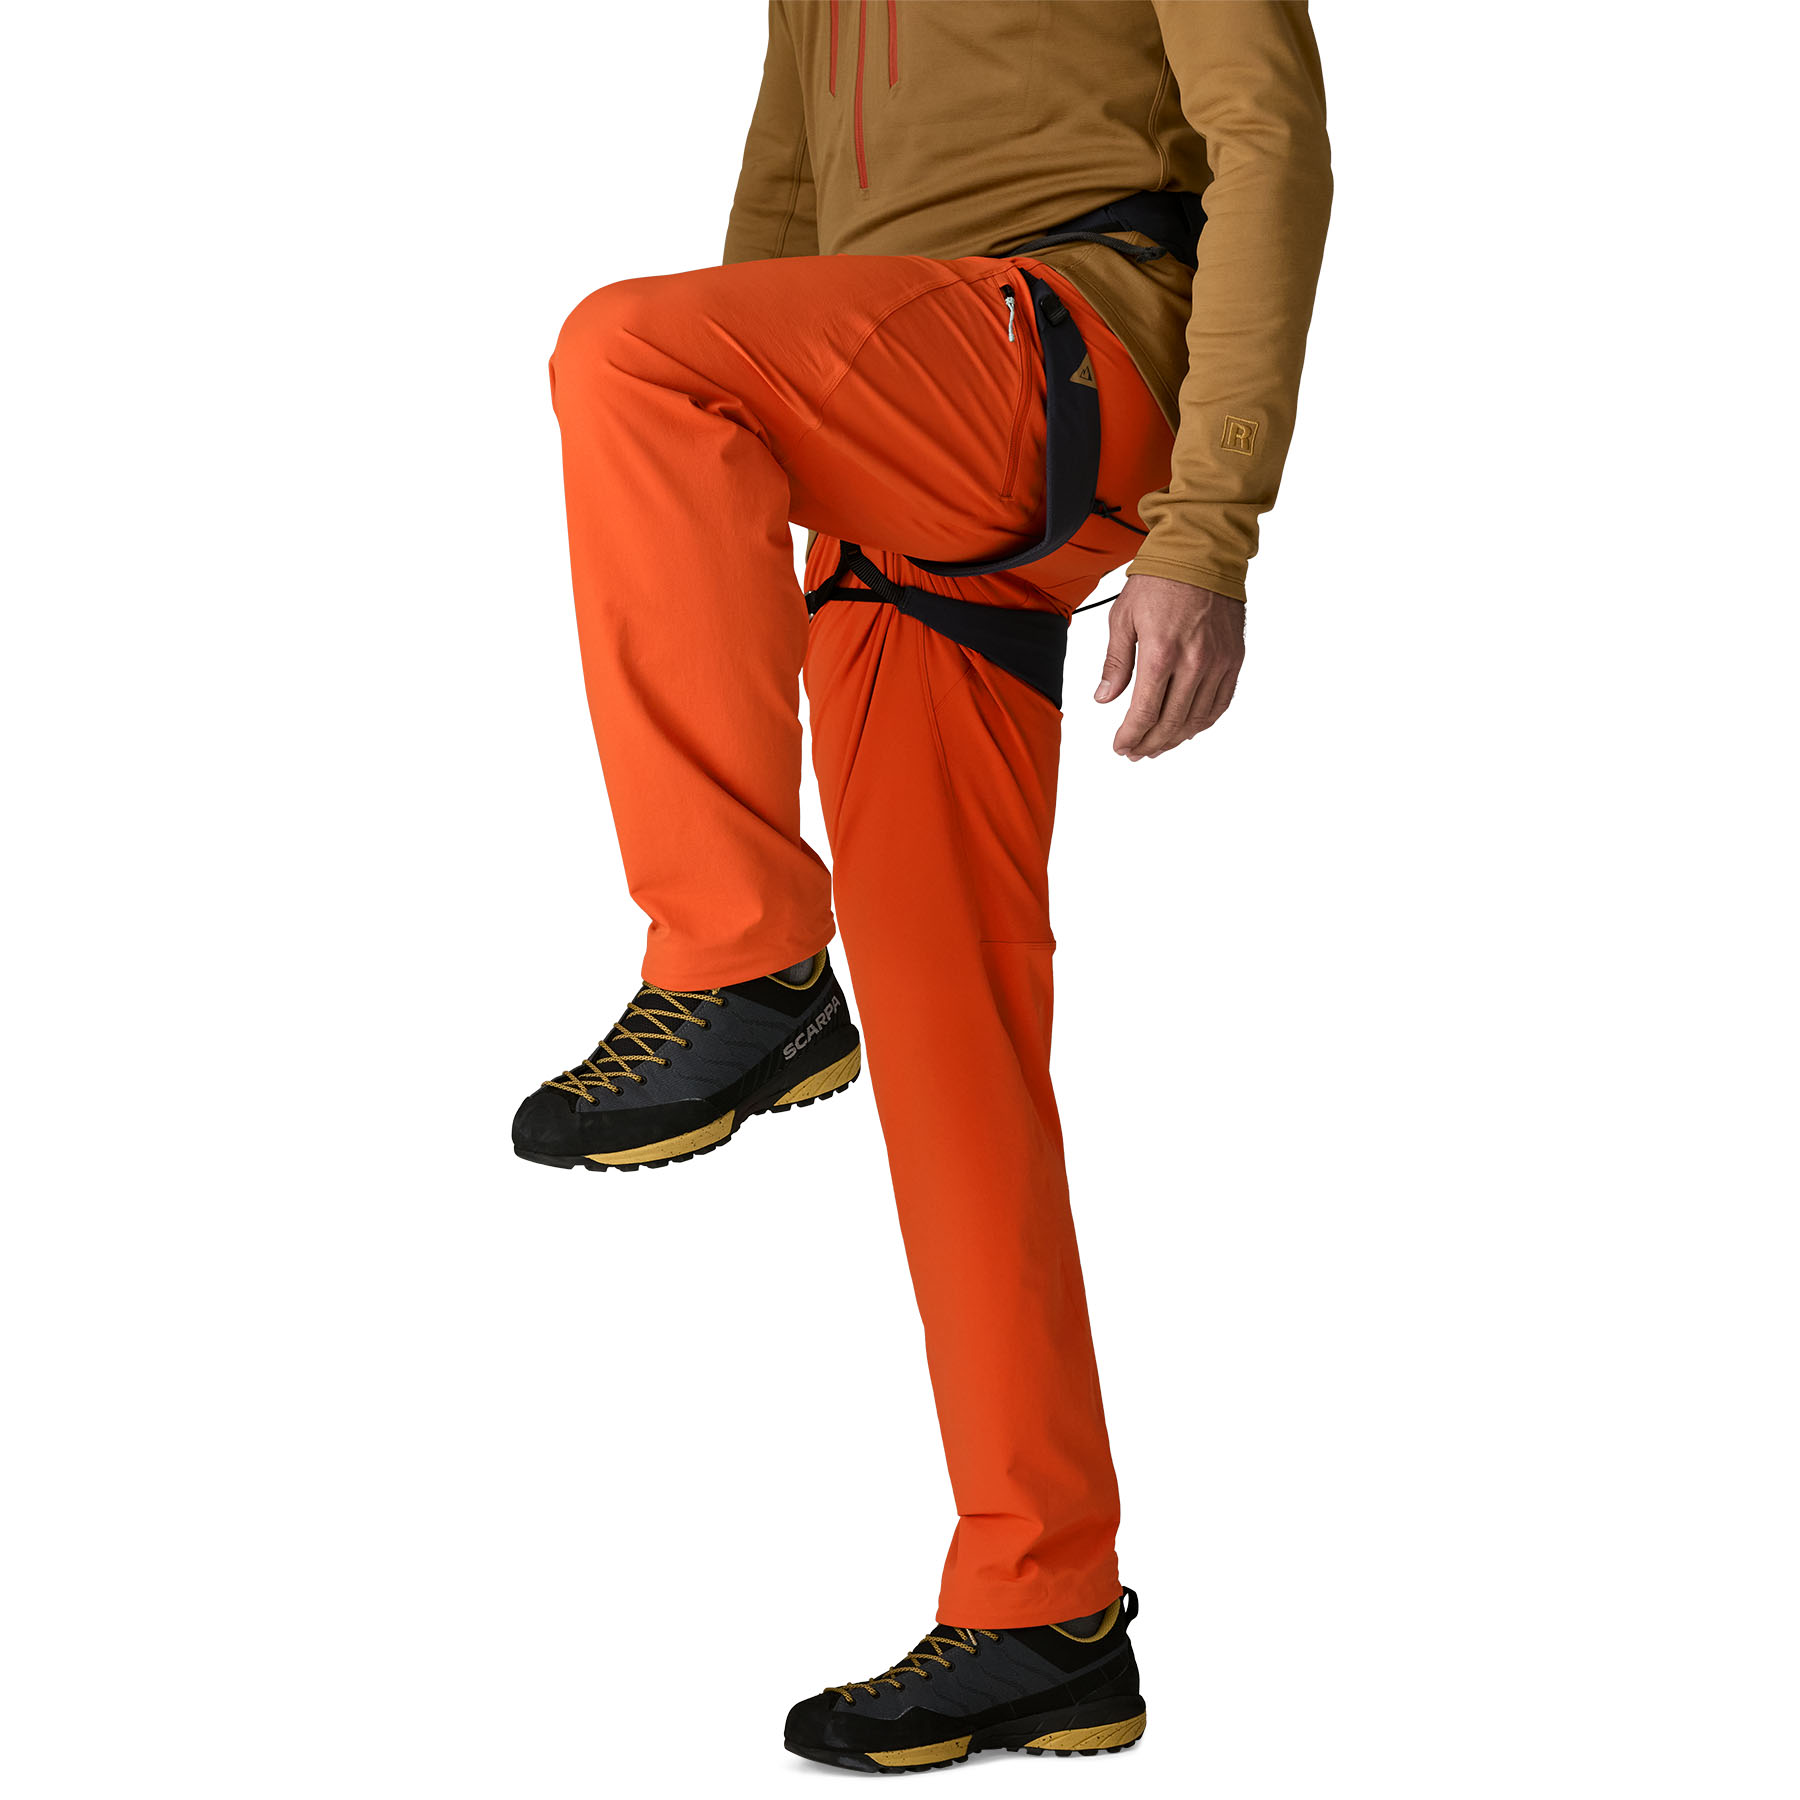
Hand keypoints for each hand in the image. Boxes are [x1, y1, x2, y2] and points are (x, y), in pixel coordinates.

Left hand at [1093, 574, 1244, 758]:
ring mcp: (1217, 662)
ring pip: (1197, 719)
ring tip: (1157, 746)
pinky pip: (1220, 703)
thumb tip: (1104, 698)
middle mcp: (1193, 662)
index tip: (1120, 746)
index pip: (1144, 713)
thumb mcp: (1123, 618)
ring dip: (1175, 739)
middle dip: (1149, 743)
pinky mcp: (1233, 659)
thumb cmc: (1160, 580)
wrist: (1202, 553)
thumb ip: (1115, 664)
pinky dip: (1203, 722)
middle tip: (1135, 752)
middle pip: (1170, 723)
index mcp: (1160, 653)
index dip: (1130, 736)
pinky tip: (1187, 728)